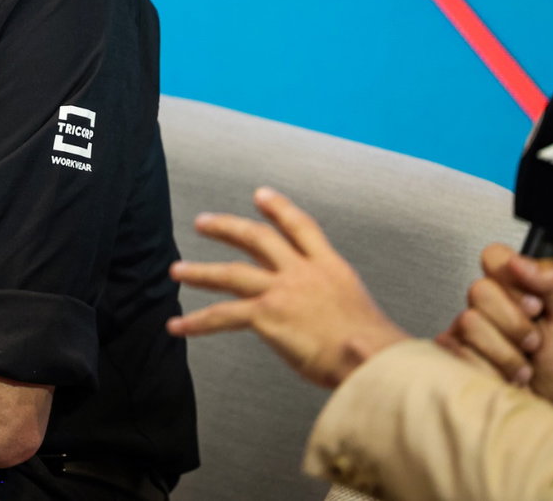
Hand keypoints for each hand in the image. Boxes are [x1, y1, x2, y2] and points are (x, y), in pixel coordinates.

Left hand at [166, 187, 407, 387]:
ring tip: (177, 271)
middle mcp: (304, 272)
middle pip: (257, 238)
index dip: (279, 208)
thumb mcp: (361, 313)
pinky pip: (223, 316)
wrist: (372, 358)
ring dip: (200, 271)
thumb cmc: (376, 350)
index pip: (302, 227)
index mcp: (332, 268)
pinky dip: (197, 322)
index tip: (260, 194)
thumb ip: (337, 307)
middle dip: (227, 227)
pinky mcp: (267, 314)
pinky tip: (176, 326)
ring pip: (232, 273)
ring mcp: (282, 291)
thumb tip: (328, 321)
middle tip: (203, 222)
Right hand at [437, 243, 552, 413]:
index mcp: (515, 288)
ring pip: (470, 322)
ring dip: (507, 354)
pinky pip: (459, 351)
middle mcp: (486, 305)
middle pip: (480, 290)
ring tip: (522, 368)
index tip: (535, 307)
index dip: (514, 283)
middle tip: (533, 343)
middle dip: (515, 324)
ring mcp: (464, 330)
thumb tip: (521, 261)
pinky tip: (503, 378)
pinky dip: (492, 371)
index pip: (494, 257)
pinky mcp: (449, 355)